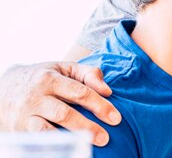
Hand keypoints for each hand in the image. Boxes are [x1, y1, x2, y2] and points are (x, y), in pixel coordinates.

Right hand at [0, 61, 121, 145]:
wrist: (5, 87)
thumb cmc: (45, 77)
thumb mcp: (65, 68)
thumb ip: (89, 74)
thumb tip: (107, 91)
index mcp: (50, 78)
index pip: (79, 92)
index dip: (99, 105)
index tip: (115, 118)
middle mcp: (36, 96)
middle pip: (64, 113)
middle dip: (87, 126)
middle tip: (105, 137)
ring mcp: (26, 114)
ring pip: (47, 129)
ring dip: (69, 138)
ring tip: (90, 145)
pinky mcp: (20, 129)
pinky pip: (37, 139)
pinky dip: (53, 144)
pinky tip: (70, 148)